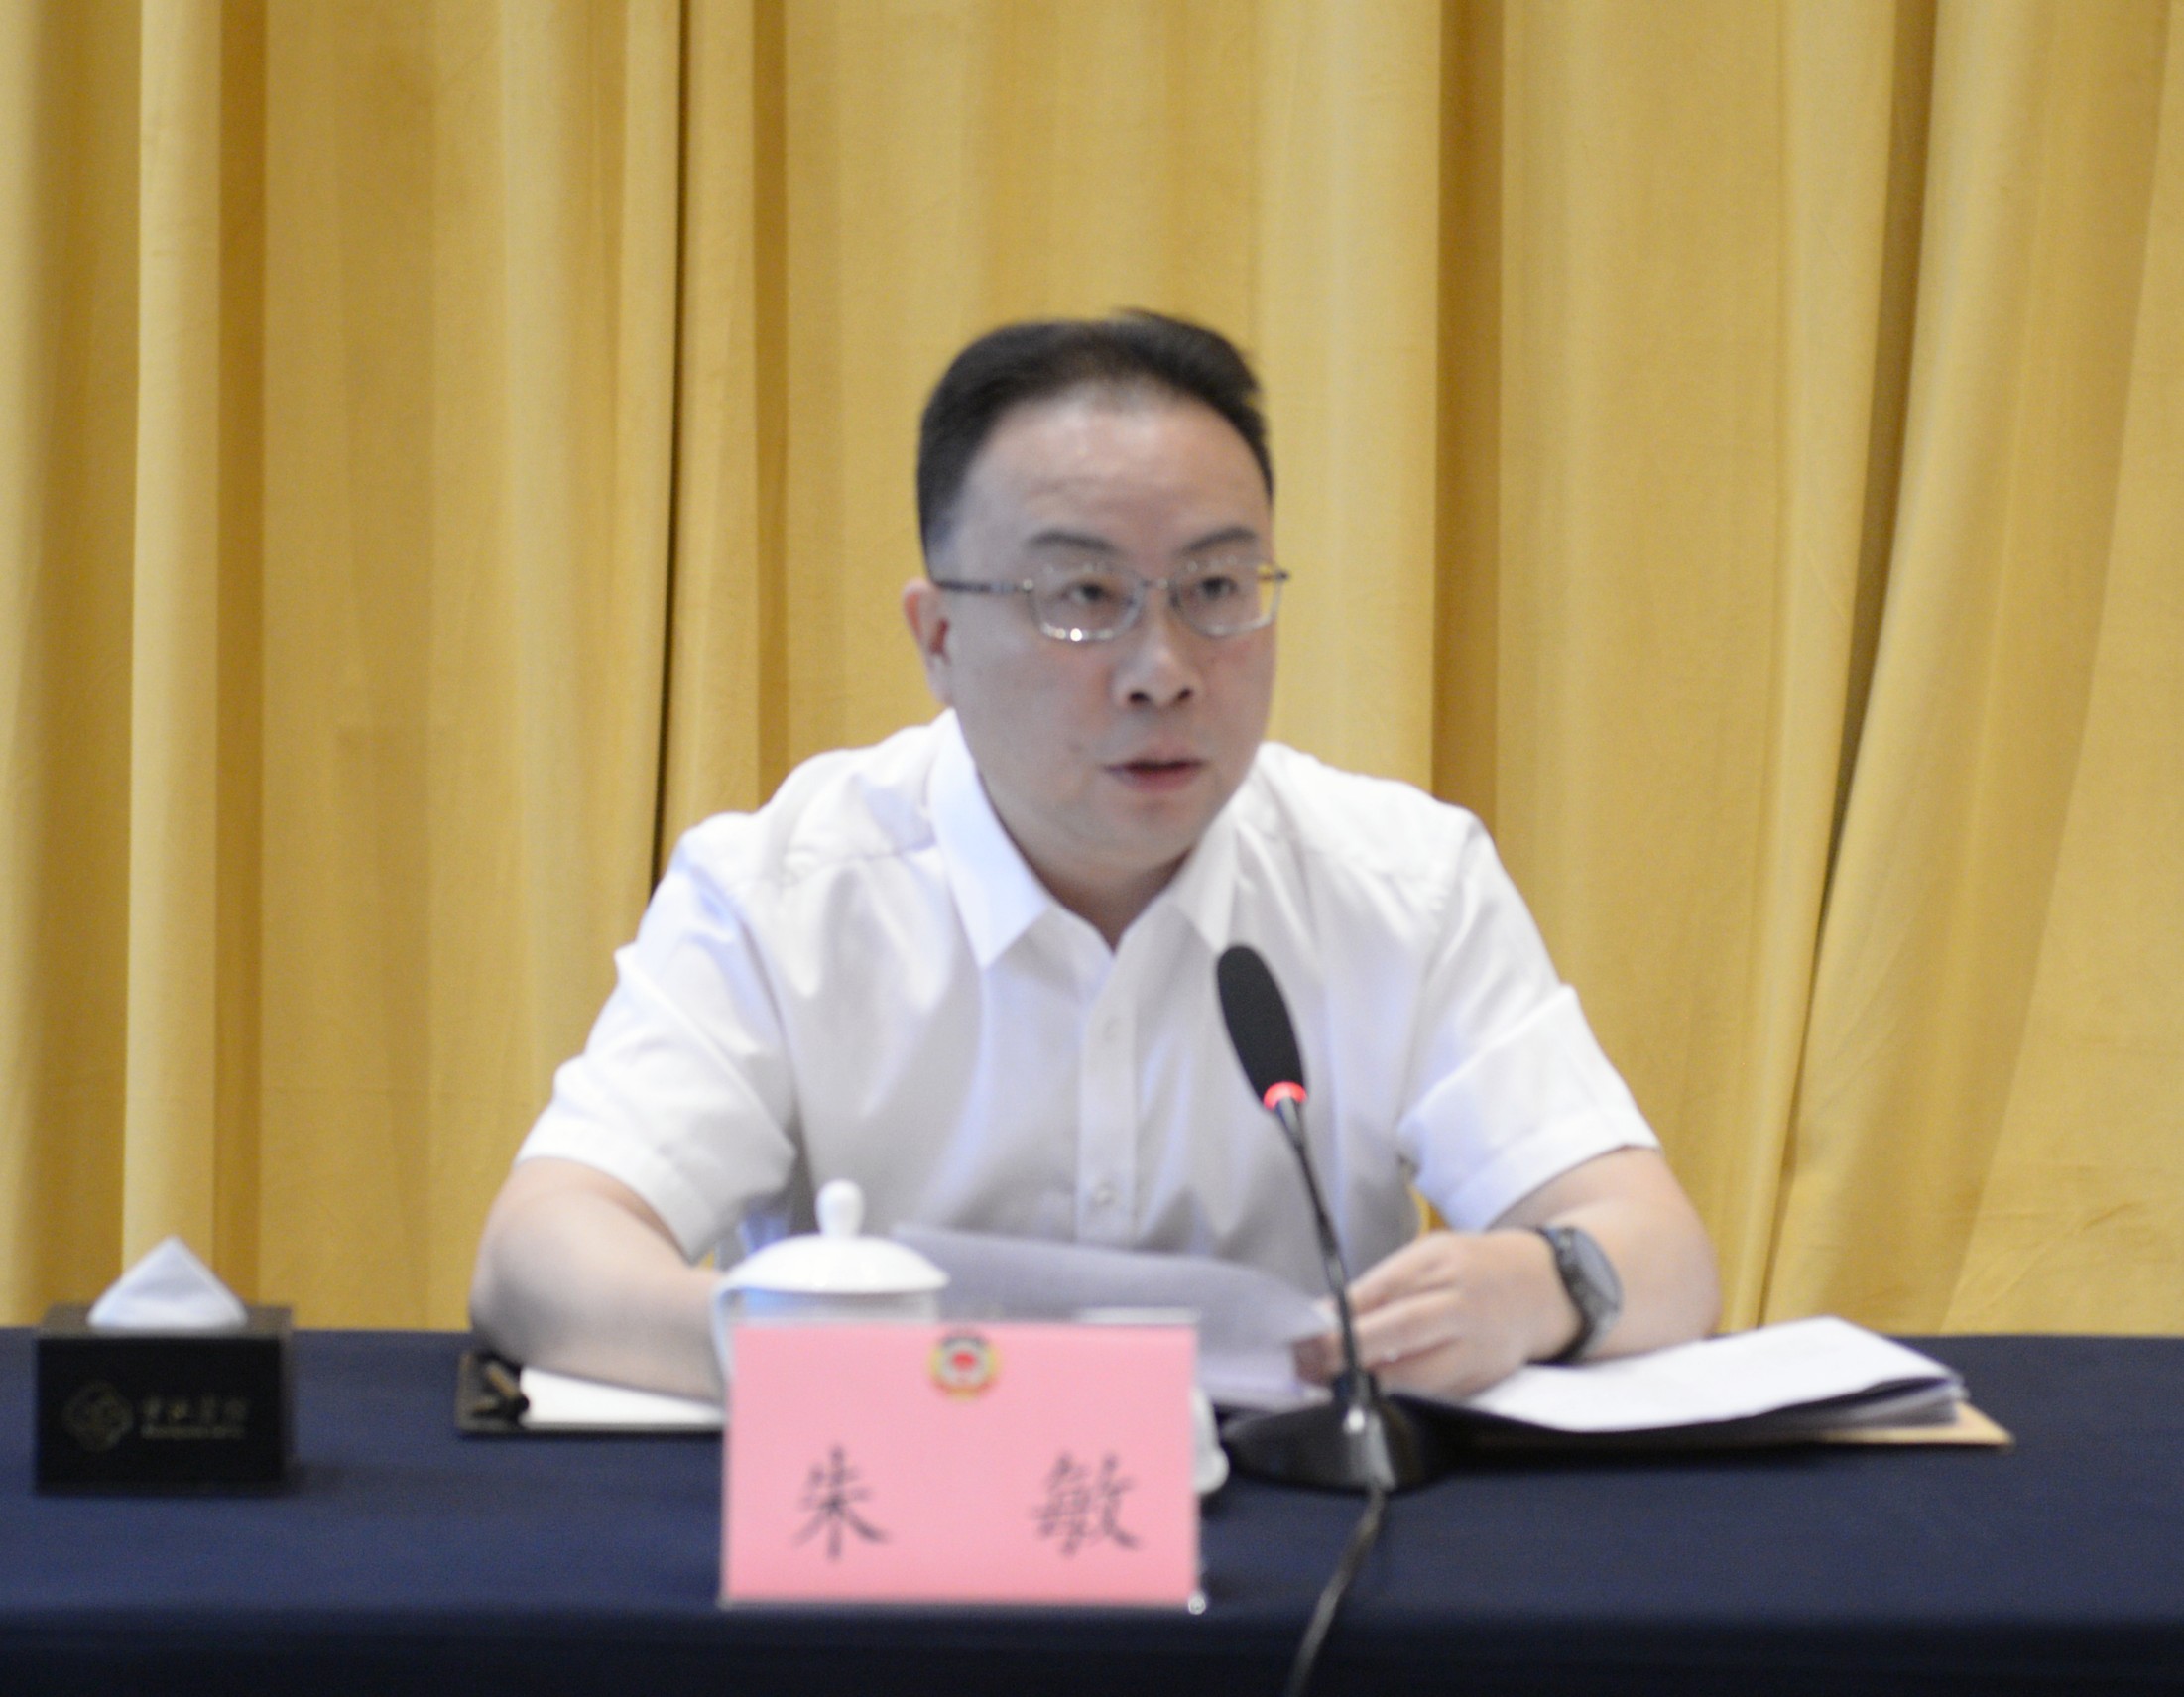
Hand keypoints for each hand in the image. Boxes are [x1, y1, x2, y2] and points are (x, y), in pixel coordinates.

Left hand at [1293, 1228, 1575, 1400]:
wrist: (1548, 1288)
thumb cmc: (1475, 1267)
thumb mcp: (1431, 1254)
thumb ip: (1383, 1283)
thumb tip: (1326, 1315)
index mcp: (1443, 1264)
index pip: (1383, 1290)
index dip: (1340, 1315)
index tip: (1304, 1331)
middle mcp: (1462, 1305)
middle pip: (1399, 1332)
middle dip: (1346, 1352)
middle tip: (1307, 1363)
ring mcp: (1477, 1346)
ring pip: (1418, 1376)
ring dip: (1368, 1383)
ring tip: (1329, 1384)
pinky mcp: (1485, 1378)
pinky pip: (1436, 1395)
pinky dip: (1399, 1397)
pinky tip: (1369, 1395)